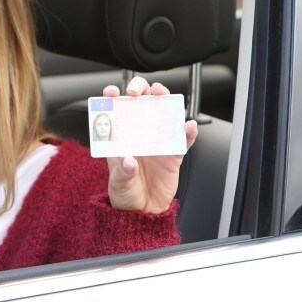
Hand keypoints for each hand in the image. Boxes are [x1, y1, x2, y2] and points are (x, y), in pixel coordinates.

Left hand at [102, 77, 197, 213]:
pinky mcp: (173, 155)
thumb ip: (122, 172)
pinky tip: (189, 126)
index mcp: (120, 139)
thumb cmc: (126, 194)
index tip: (111, 92)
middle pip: (142, 104)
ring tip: (162, 94)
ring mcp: (157, 142)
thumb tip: (129, 161)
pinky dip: (187, 132)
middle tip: (137, 92)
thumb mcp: (118, 184)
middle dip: (140, 91)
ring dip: (164, 101)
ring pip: (163, 114)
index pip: (115, 111)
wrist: (143, 211)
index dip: (113, 98)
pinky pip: (182, 140)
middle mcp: (139, 135)